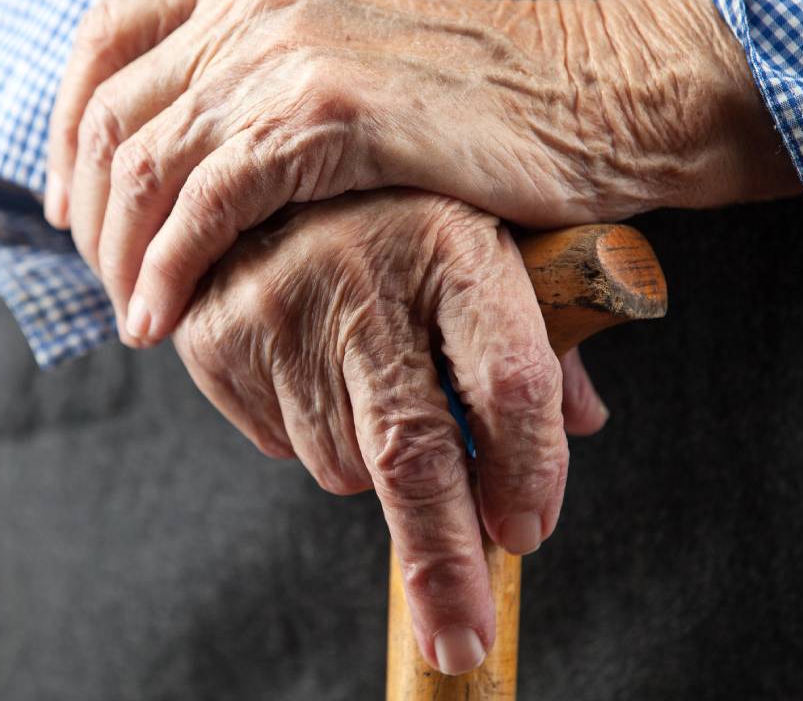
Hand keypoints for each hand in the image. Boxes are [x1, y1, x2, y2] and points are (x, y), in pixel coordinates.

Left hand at [45, 0, 797, 345]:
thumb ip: (257, 73)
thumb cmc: (471, 97)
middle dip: (92, 214)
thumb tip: (180, 145)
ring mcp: (288, 47)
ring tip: (135, 318)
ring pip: (146, 163)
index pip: (104, 40)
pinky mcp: (328, 112)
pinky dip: (170, 270)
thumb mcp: (344, 50)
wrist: (587, 96)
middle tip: (107, 282)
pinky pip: (206, 203)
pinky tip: (165, 320)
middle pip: (112, 111)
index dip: (65, 131)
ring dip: (122, 255)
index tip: (70, 207)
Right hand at [170, 188, 608, 672]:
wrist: (263, 163)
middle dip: (444, 562)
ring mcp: (278, 305)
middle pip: (414, 453)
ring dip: (374, 460)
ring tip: (372, 379)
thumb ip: (539, 334)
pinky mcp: (219, 339)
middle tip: (463, 638)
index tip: (528, 532)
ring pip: (344, 464)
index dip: (527, 471)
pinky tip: (317, 368)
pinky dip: (311, 435)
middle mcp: (360, 268)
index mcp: (451, 240)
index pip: (508, 381)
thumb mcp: (486, 244)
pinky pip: (282, 447)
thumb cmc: (401, 210)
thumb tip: (584, 423)